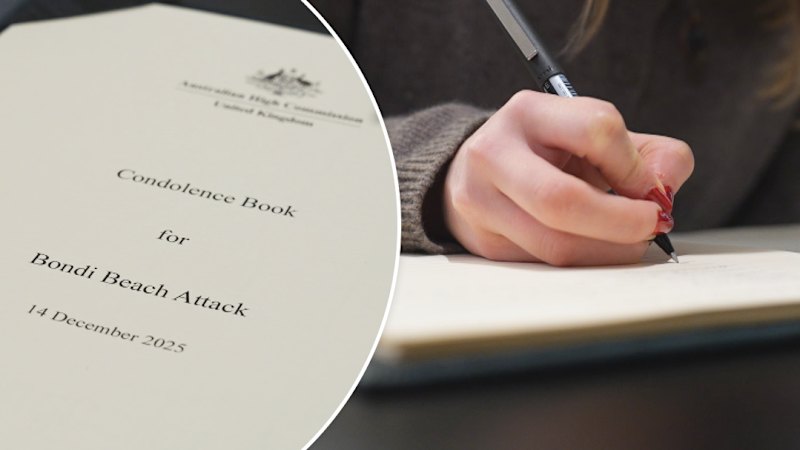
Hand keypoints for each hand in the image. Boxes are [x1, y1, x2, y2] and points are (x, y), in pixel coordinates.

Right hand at [443, 90, 693, 265]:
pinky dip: (585, 261)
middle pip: (563, 200)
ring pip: (556, 244)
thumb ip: (652, 154)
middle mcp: (494, 153)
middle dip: (622, 222)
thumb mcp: (598, 137)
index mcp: (528, 113)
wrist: (481, 171)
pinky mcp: (484, 240)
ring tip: (628, 241)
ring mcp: (481, 200)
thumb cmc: (551, 152)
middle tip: (652, 227)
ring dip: (608, 250)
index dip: (636, 167)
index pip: (596, 130)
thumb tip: (663, 193)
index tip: (651, 189)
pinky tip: (594, 246)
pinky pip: (546, 264)